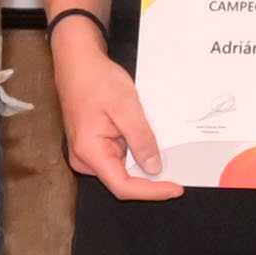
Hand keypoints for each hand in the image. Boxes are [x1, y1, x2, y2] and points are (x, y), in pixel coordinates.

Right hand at [53, 24, 178, 199]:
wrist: (78, 63)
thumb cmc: (95, 80)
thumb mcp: (126, 107)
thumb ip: (141, 140)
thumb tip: (153, 168)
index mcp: (89, 151)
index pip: (123, 186)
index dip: (151, 192)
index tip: (175, 188)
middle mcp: (85, 158)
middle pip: (123, 181)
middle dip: (150, 178)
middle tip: (178, 168)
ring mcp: (88, 153)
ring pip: (122, 170)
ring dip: (143, 163)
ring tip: (162, 148)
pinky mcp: (94, 146)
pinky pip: (119, 157)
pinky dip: (136, 153)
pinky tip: (147, 141)